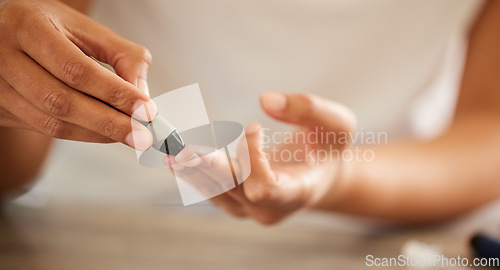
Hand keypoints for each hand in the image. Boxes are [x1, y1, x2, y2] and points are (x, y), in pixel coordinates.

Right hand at [0, 0, 155, 149]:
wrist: (5, 33)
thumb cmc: (47, 27)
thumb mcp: (85, 28)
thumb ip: (121, 55)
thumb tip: (141, 93)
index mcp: (28, 26)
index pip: (76, 69)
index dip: (114, 93)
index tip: (144, 109)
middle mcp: (4, 55)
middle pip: (61, 101)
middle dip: (109, 122)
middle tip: (140, 133)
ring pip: (51, 122)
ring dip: (96, 133)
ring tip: (127, 135)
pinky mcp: (0, 109)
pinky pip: (44, 129)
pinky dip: (80, 134)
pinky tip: (103, 132)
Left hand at [166, 92, 355, 224]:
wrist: (321, 175)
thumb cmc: (330, 147)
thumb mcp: (336, 123)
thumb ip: (308, 108)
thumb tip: (265, 99)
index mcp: (297, 191)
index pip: (266, 186)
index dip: (254, 159)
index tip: (254, 126)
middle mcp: (269, 208)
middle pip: (232, 190)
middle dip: (206, 167)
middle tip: (181, 149)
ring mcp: (249, 209)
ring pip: (215, 191)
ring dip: (191, 169)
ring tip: (168, 150)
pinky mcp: (235, 203)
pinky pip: (210, 189)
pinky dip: (192, 171)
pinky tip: (173, 156)